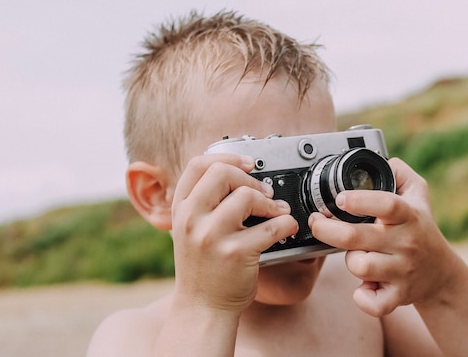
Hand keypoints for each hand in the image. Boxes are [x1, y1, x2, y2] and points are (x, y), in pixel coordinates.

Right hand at [170, 153, 298, 313]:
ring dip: (270, 202)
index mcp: (180, 210)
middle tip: (265, 192)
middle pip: (222, 173)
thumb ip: (203, 203)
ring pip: (246, 196)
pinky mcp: (235, 254)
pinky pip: (271, 226)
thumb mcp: (190, 230)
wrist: (202, 309)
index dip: (227, 157)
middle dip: (250, 179)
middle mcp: (191, 220)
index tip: (248, 164)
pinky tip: (286, 227)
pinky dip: (286, 223)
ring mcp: (211, 237)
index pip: (198, 165)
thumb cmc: (203, 268)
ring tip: (277, 212)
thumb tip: (237, 171)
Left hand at [309, 157, 459, 316]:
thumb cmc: (421, 229)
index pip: (386, 204)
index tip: (340, 198)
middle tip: (317, 222)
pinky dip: (362, 298)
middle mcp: (405, 243)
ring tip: (355, 254)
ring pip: (360, 266)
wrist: (441, 274)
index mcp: (407, 216)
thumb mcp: (419, 194)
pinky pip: (373, 303)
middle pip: (355, 237)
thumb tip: (382, 159)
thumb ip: (400, 172)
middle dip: (327, 230)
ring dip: (349, 260)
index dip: (360, 200)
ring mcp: (402, 271)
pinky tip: (363, 287)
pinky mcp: (399, 296)